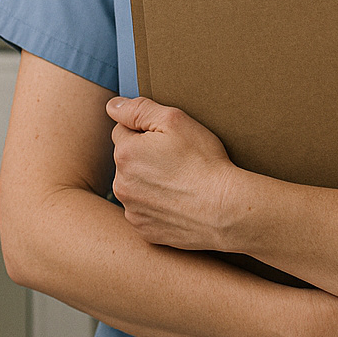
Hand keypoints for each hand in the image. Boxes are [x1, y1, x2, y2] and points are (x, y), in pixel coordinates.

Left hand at [106, 96, 238, 250]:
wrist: (225, 209)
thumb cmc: (203, 162)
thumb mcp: (174, 120)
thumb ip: (138, 109)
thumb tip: (112, 106)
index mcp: (125, 153)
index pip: (123, 131)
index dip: (146, 132)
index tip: (168, 141)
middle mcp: (121, 184)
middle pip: (127, 160)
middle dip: (144, 157)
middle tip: (177, 161)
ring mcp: (131, 210)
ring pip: (134, 186)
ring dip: (148, 182)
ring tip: (179, 183)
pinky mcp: (143, 229)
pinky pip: (144, 210)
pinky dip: (156, 206)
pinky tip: (177, 202)